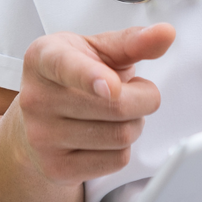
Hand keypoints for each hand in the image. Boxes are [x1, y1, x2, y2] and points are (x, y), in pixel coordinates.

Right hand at [13, 24, 175, 183]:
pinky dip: (123, 148)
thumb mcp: (97, 50)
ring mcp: (41, 136)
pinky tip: (104, 135)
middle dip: (142, 98)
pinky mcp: (55, 167)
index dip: (92, 76)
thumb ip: (132, 41)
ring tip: (114, 113)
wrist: (37, 121)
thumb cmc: (73, 77)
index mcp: (43, 57)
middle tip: (131, 91)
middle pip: (117, 105)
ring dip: (134, 124)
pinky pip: (116, 160)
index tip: (112, 86)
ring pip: (121, 135)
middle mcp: (36, 97)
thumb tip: (165, 33)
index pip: (67, 66)